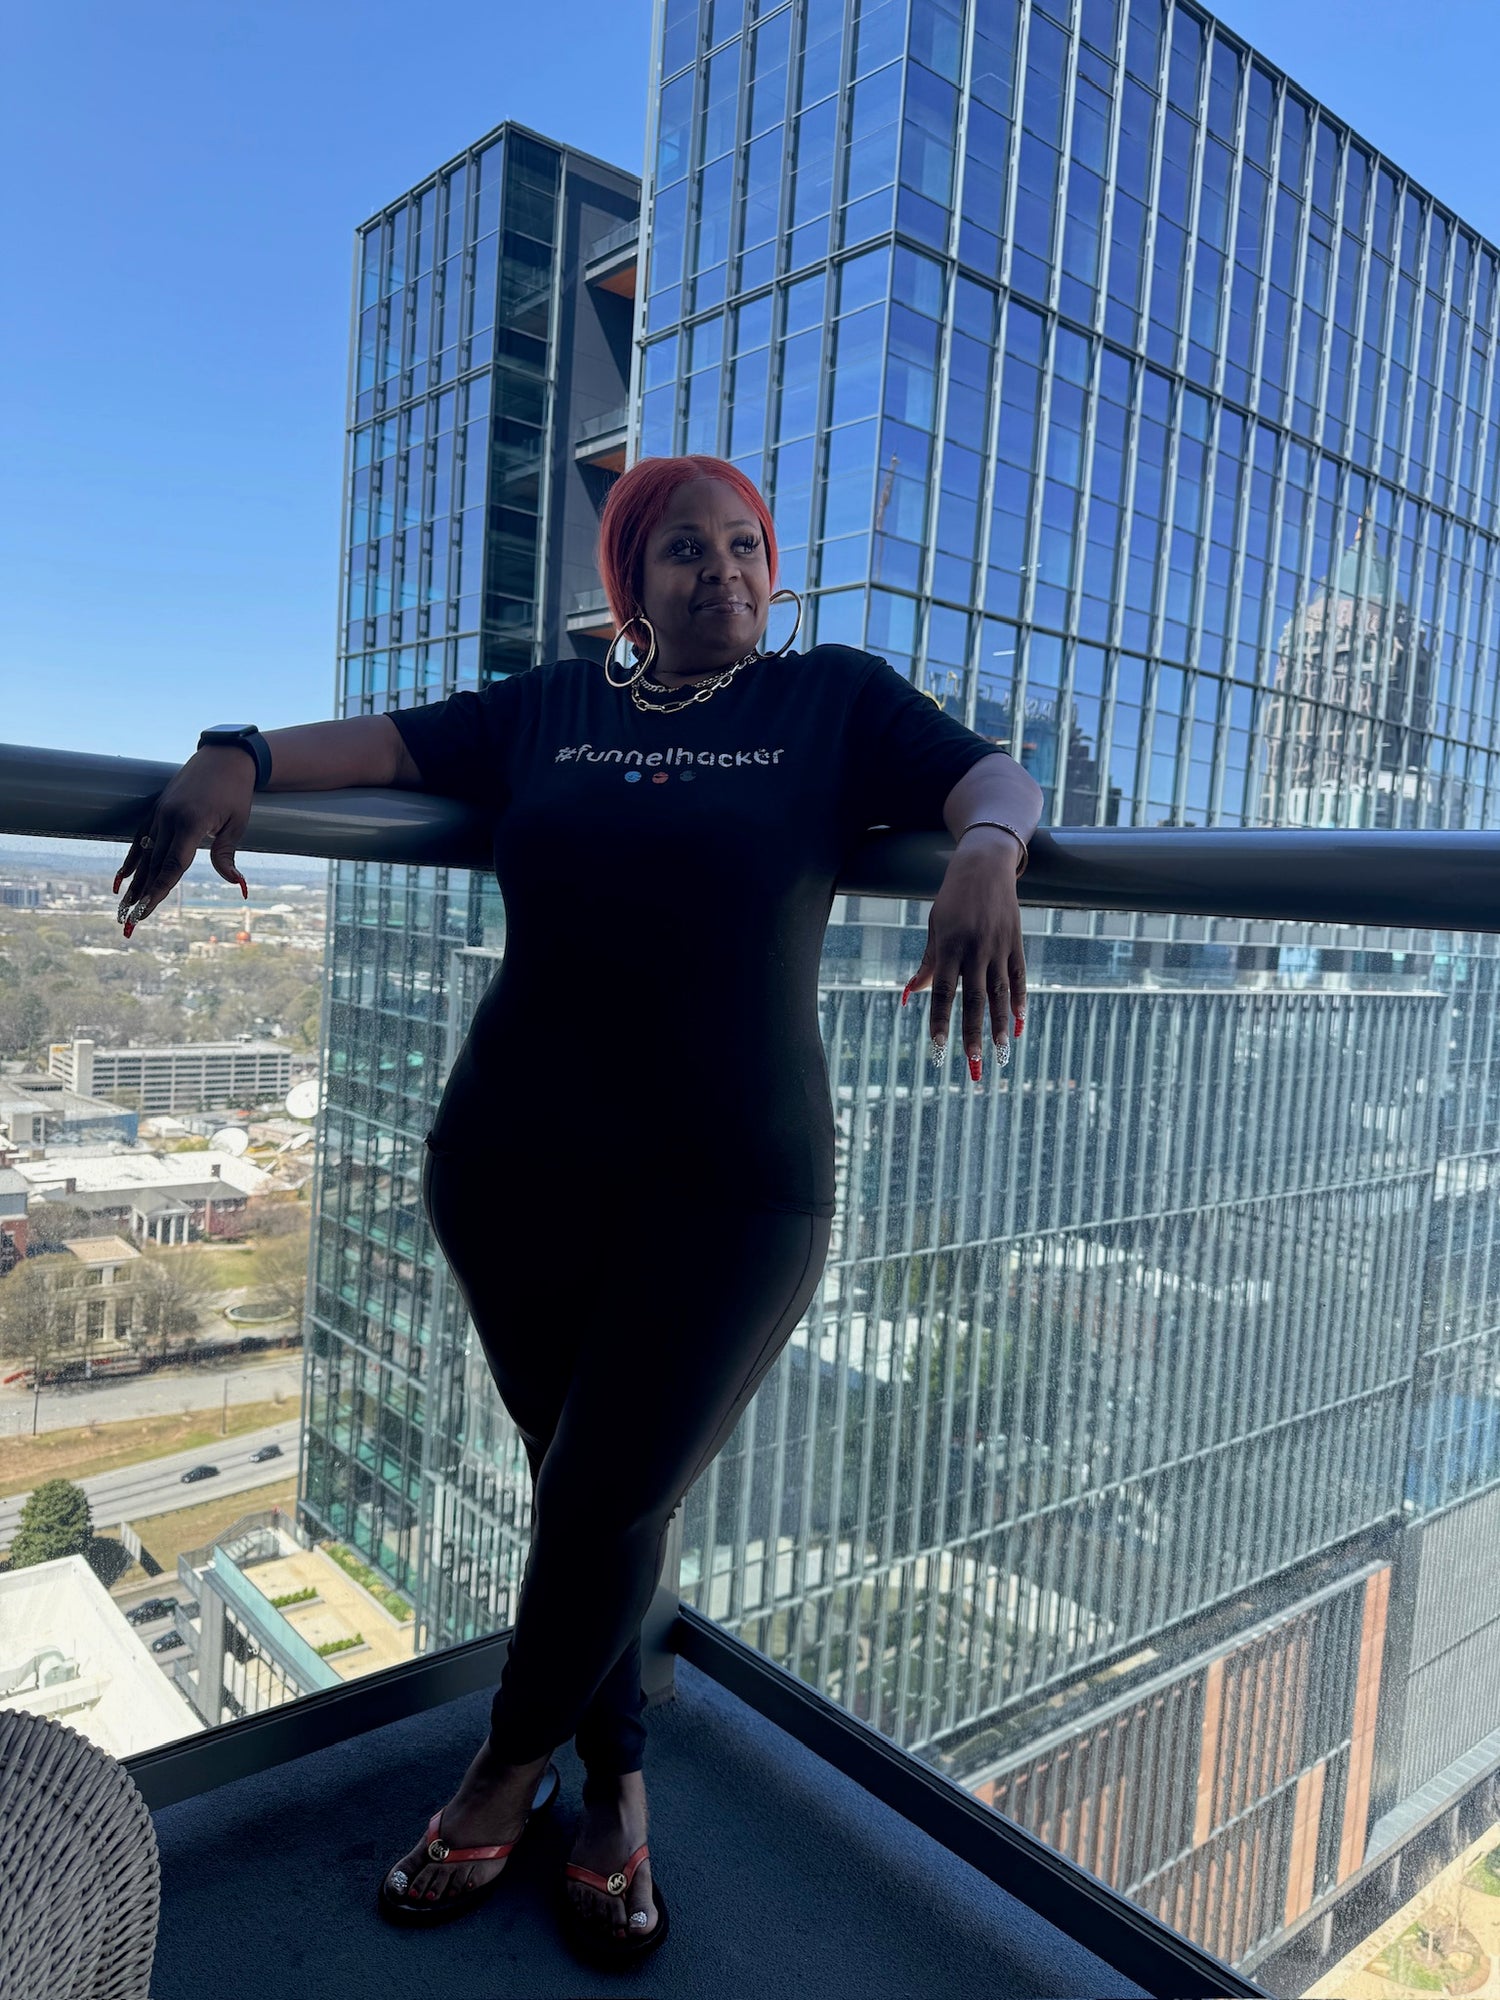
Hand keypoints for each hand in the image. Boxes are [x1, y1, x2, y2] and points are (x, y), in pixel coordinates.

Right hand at [113, 748, 256, 936]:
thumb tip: (237, 884)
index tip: (147, 910)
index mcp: (190, 823)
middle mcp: (169, 819)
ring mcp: (160, 813)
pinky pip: (141, 838)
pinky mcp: (157, 809)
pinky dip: (132, 860)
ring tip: (123, 907)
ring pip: (145, 855)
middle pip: (154, 865)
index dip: (159, 889)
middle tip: (128, 922)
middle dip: (141, 896)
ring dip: (134, 883)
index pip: (172, 865)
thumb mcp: (237, 824)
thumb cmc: (236, 791)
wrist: (224, 757)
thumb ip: (226, 855)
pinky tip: (122, 878)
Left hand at [900, 839, 1026, 1079]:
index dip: (939, 1019)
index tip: (936, 1045)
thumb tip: (910, 993)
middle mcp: (975, 949)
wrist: (985, 867)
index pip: (942, 990)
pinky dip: (1020, 1001)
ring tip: (1000, 1052)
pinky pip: (1019, 977)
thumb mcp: (935, 928)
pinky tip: (1019, 1023)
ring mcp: (998, 947)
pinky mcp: (1016, 943)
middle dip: (973, 1032)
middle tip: (972, 1061)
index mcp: (949, 946)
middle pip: (974, 999)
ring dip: (999, 1024)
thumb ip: (928, 963)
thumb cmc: (952, 900)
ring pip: (1000, 993)